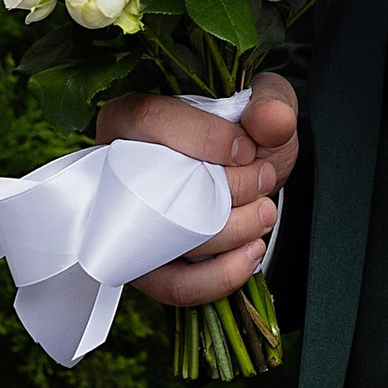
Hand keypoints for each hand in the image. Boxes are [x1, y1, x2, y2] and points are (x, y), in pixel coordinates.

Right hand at [95, 77, 299, 308]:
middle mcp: (115, 173)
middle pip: (156, 188)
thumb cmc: (245, 135)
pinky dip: (219, 277)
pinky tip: (253, 252)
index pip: (148, 120)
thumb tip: (269, 118)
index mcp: (130, 119)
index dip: (201, 136)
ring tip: (266, 212)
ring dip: (232, 231)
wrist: (250, 175)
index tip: (246, 150)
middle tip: (264, 179)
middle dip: (226, 190)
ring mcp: (128, 225)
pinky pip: (174, 286)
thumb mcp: (265, 105)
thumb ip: (272, 102)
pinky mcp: (149, 266)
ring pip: (169, 241)